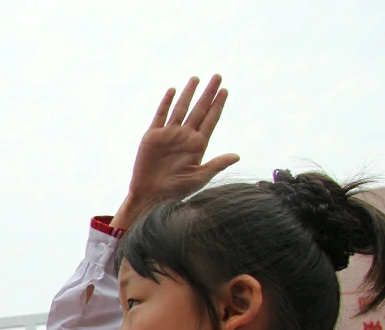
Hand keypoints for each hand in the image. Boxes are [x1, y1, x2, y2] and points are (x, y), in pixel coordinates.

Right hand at [113, 74, 239, 228]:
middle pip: (199, 110)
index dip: (218, 105)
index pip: (211, 120)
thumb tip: (237, 156)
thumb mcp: (199, 178)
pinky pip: (161, 115)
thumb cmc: (175, 191)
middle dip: (208, 93)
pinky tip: (173, 91)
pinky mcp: (153, 136)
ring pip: (181, 108)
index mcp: (198, 145)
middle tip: (217, 77)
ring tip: (196, 79)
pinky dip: (166, 103)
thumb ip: (217, 165)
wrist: (150, 196)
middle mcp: (185, 137)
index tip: (225, 91)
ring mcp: (169, 135)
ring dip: (189, 94)